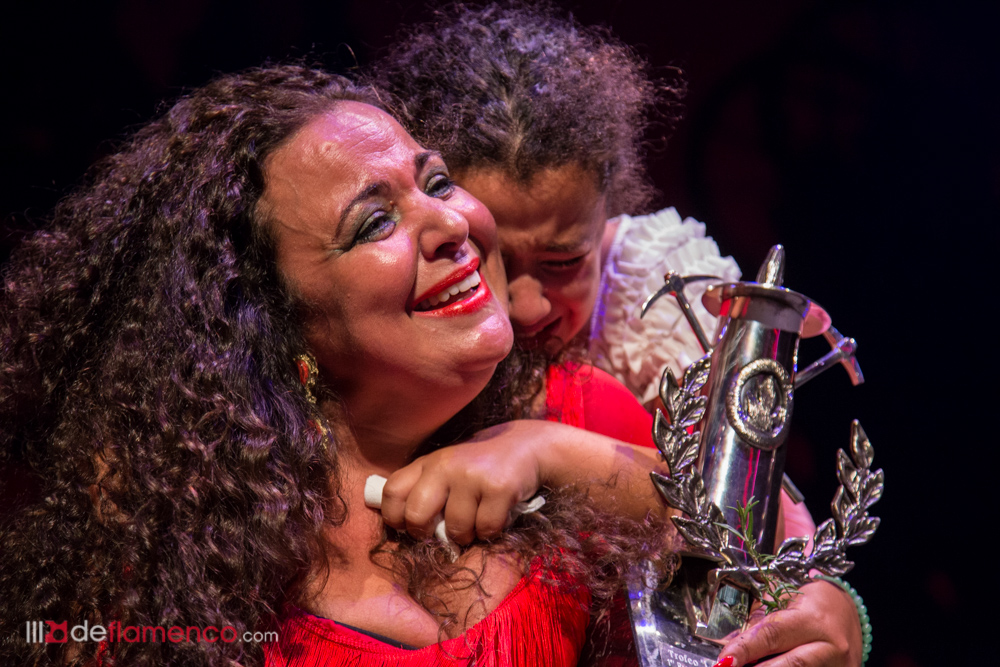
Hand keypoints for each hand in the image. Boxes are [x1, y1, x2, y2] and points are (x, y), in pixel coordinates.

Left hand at [378, 421, 545, 544]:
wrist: (528, 446)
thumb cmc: (480, 467)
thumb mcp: (446, 469)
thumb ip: (422, 489)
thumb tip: (398, 526)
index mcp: (427, 462)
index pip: (392, 493)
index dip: (396, 518)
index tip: (411, 526)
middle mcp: (444, 465)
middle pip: (416, 516)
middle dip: (427, 534)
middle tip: (441, 531)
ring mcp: (471, 476)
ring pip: (454, 529)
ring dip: (466, 534)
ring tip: (476, 518)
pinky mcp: (498, 488)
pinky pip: (485, 529)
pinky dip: (491, 531)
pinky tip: (497, 513)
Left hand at [715, 580, 861, 666]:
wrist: (849, 613)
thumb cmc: (813, 602)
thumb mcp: (785, 600)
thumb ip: (758, 620)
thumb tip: (730, 642)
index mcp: (813, 619)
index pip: (773, 634)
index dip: (745, 648)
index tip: (724, 659)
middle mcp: (830, 646)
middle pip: (790, 664)